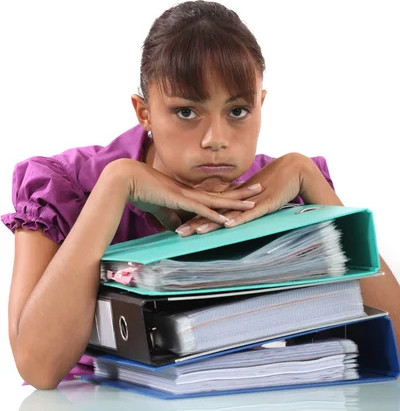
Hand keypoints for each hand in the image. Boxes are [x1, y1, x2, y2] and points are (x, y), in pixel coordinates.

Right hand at [117, 159, 262, 230]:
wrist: (128, 180)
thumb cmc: (142, 192)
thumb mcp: (161, 208)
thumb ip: (171, 219)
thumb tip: (179, 230)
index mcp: (189, 192)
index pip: (214, 193)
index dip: (230, 192)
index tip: (245, 191)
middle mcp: (192, 192)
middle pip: (223, 192)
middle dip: (243, 192)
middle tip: (262, 188)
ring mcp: (188, 195)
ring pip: (219, 200)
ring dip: (237, 202)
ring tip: (256, 202)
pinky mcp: (181, 201)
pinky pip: (203, 209)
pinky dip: (217, 215)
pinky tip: (230, 220)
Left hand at [175, 153, 318, 235]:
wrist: (294, 170)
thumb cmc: (276, 184)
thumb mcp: (254, 198)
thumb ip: (242, 206)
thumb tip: (230, 216)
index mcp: (234, 199)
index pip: (211, 210)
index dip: (195, 218)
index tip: (180, 227)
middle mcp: (238, 200)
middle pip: (213, 212)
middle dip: (195, 223)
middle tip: (179, 233)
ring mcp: (250, 202)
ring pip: (227, 214)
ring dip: (211, 222)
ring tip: (196, 232)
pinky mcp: (265, 204)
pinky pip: (249, 214)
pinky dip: (238, 219)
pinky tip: (226, 225)